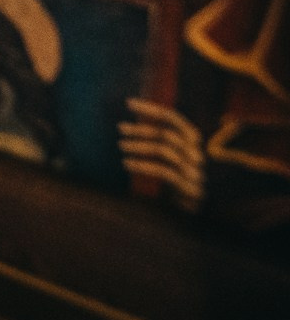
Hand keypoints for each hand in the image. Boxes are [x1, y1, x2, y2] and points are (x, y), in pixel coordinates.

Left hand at [119, 98, 204, 212]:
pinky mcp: (190, 189)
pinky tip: (127, 163)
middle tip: (120, 128)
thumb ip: (156, 141)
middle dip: (141, 129)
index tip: (128, 103)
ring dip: (139, 145)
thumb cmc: (174, 183)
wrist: (192, 216)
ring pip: (164, 150)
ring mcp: (195, 172)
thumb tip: (128, 124)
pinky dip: (143, 165)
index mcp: (193, 143)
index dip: (151, 109)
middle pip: (167, 134)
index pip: (174, 118)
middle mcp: (197, 154)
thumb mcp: (167, 159)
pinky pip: (164, 171)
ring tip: (121, 145)